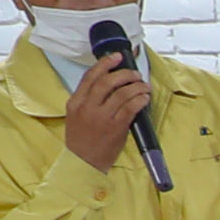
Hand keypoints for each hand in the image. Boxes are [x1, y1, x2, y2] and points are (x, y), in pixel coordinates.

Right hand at [60, 48, 152, 172]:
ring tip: (143, 86)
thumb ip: (88, 99)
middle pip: (107, 82)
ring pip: (121, 93)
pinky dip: (140, 99)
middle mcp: (87, 107)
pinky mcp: (115, 128)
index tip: (116, 57)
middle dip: (124, 74)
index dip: (104, 64)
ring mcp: (101, 117)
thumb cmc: (82, 139)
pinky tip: (144, 98)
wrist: (83, 162)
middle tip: (135, 74)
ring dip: (136, 86)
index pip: (89, 77)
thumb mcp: (77, 115)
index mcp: (75, 102)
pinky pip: (130, 108)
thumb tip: (110, 82)